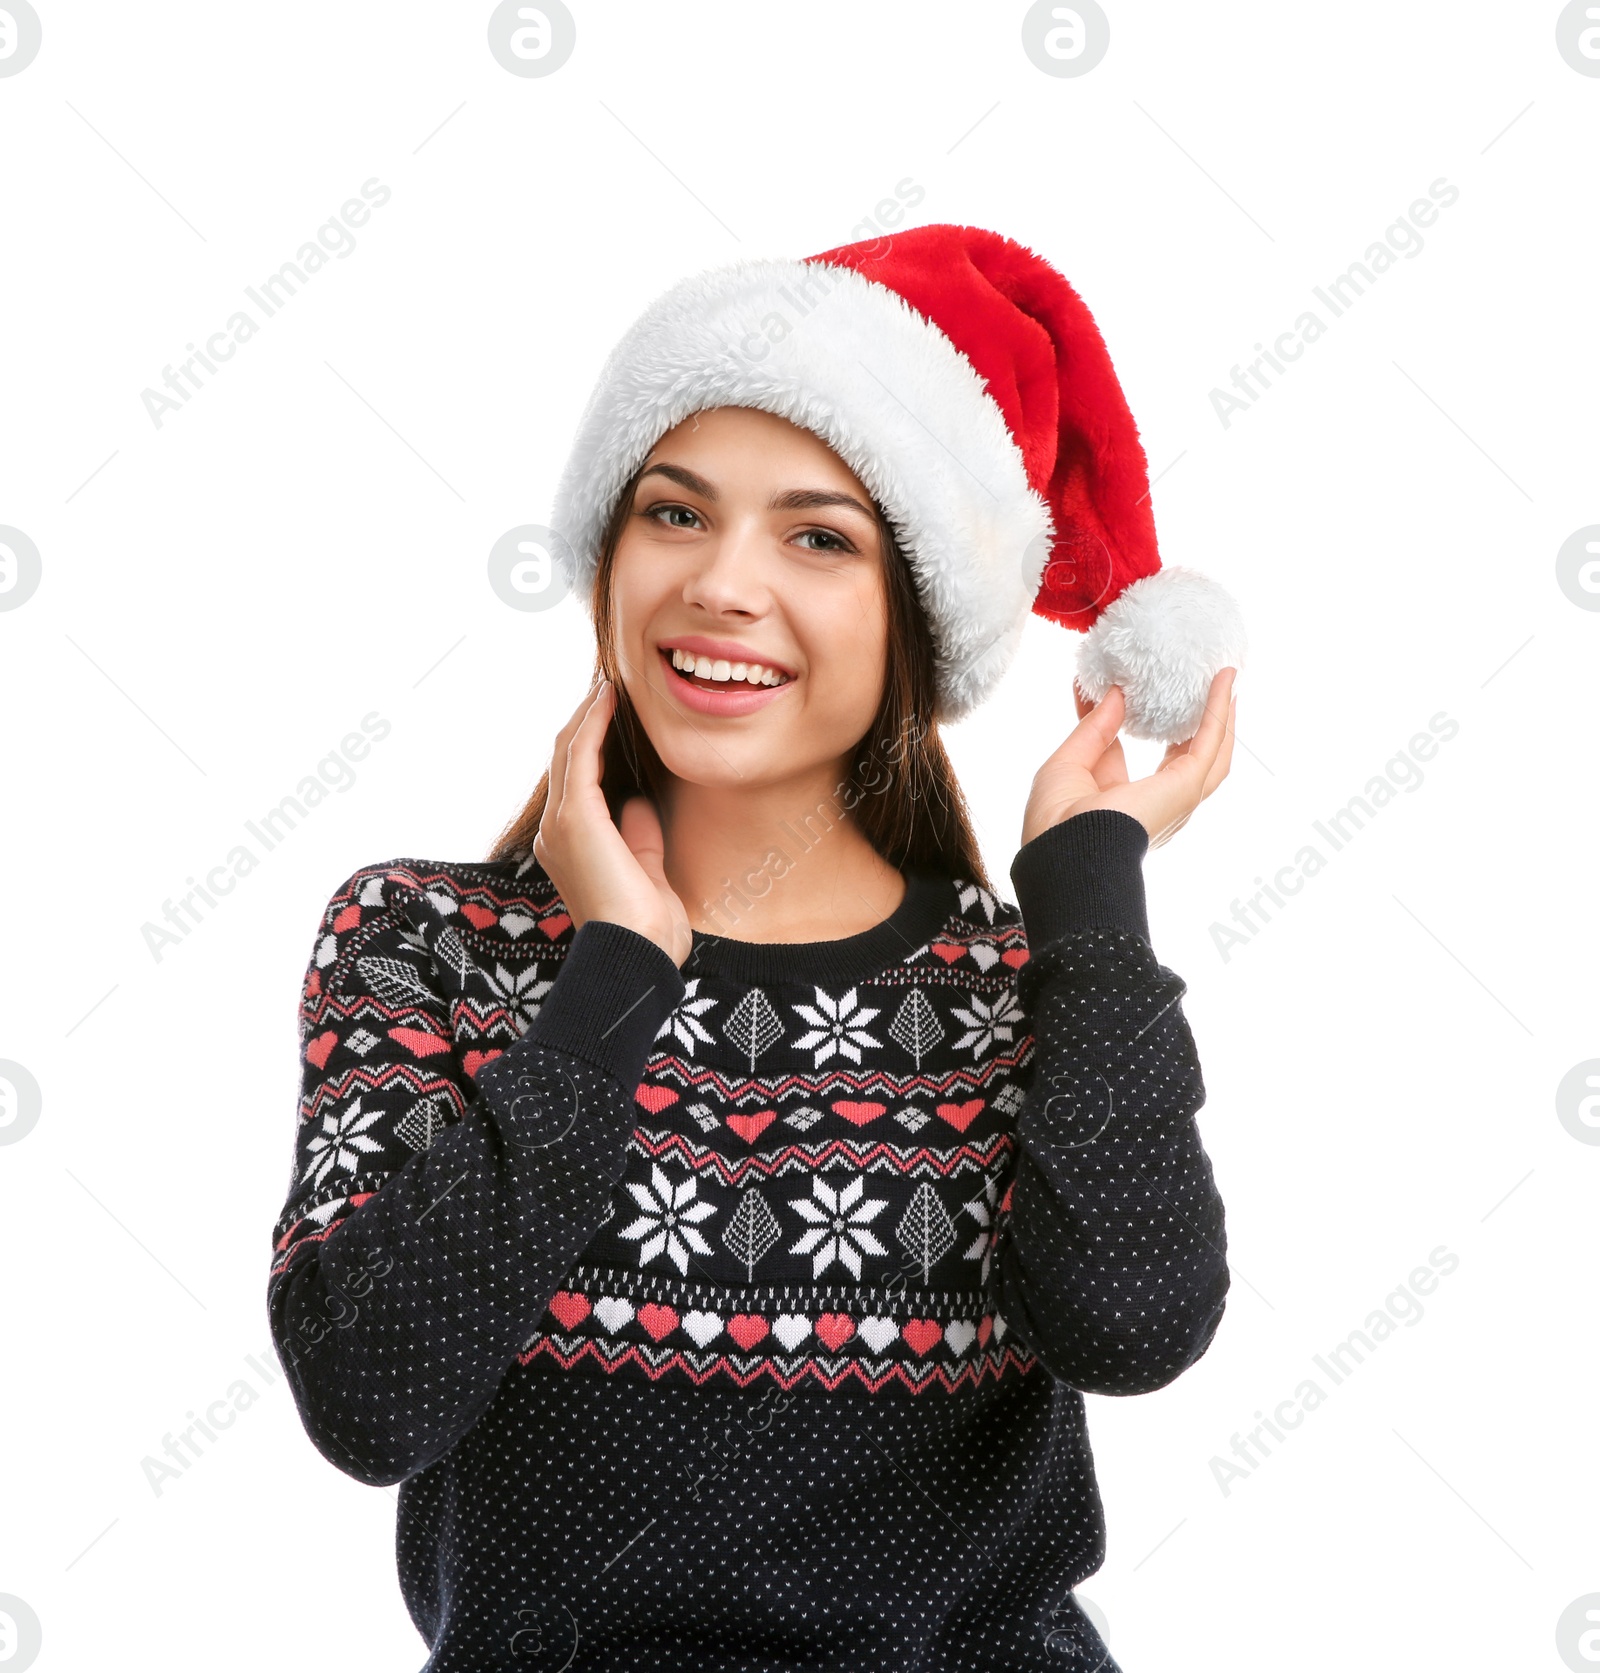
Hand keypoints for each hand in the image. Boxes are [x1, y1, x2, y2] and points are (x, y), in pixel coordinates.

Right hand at [532, 678, 693, 965]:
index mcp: (569, 847)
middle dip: (584, 723)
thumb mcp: (645, 869)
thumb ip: (639, 835)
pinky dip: (593, 722)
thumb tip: (638, 802)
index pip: (576, 783)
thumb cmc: (646, 926)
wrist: (636, 953)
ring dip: (588, 715)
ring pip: (568, 751)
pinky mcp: (575, 816)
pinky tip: (607, 698)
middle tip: (607, 690)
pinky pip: (580, 755)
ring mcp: (561, 823)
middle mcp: (555, 832)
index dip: (590, 746)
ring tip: (606, 686)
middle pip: (565, 761)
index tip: (611, 716)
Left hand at [1020, 667, 1237, 849]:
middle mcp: (1153, 802)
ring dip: (1220, 714)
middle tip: (1193, 682)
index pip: (1124, 750)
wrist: (1066, 849)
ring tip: (1224, 679)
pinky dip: (1221, 709)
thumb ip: (1093, 728)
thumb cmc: (1057, 820)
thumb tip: (1114, 694)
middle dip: (1188, 721)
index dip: (1125, 717)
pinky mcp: (1188, 786)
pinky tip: (1225, 680)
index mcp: (1116, 800)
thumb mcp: (1068, 763)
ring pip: (1211, 751)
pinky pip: (1213, 741)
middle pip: (1182, 756)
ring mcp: (1177, 797)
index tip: (1124, 687)